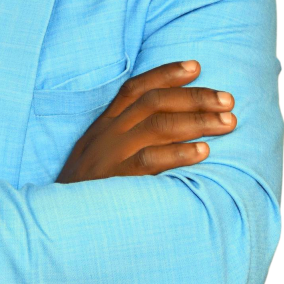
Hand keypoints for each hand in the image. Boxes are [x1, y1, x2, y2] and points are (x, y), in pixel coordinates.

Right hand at [56, 60, 236, 183]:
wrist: (55, 218)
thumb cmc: (85, 187)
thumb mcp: (97, 151)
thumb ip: (123, 134)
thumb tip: (167, 123)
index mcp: (105, 123)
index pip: (136, 88)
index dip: (166, 73)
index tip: (196, 66)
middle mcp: (109, 133)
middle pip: (155, 102)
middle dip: (195, 97)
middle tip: (228, 100)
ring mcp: (112, 154)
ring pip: (157, 126)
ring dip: (197, 122)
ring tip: (227, 123)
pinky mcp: (116, 179)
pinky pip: (150, 160)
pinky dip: (178, 154)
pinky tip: (203, 152)